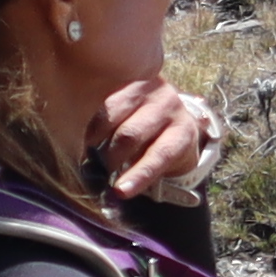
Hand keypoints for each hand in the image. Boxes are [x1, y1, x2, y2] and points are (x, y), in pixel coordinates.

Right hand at [95, 77, 224, 201]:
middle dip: (111, 158)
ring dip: (99, 143)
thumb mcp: (164, 161)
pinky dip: (94, 129)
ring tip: (95, 157)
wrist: (171, 112)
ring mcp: (151, 92)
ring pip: (114, 120)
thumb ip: (143, 173)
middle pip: (130, 135)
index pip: (159, 155)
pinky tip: (92, 142)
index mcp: (183, 133)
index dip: (138, 175)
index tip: (119, 192)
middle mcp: (171, 108)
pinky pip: (105, 107)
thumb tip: (114, 192)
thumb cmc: (163, 145)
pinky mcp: (132, 84)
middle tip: (103, 172)